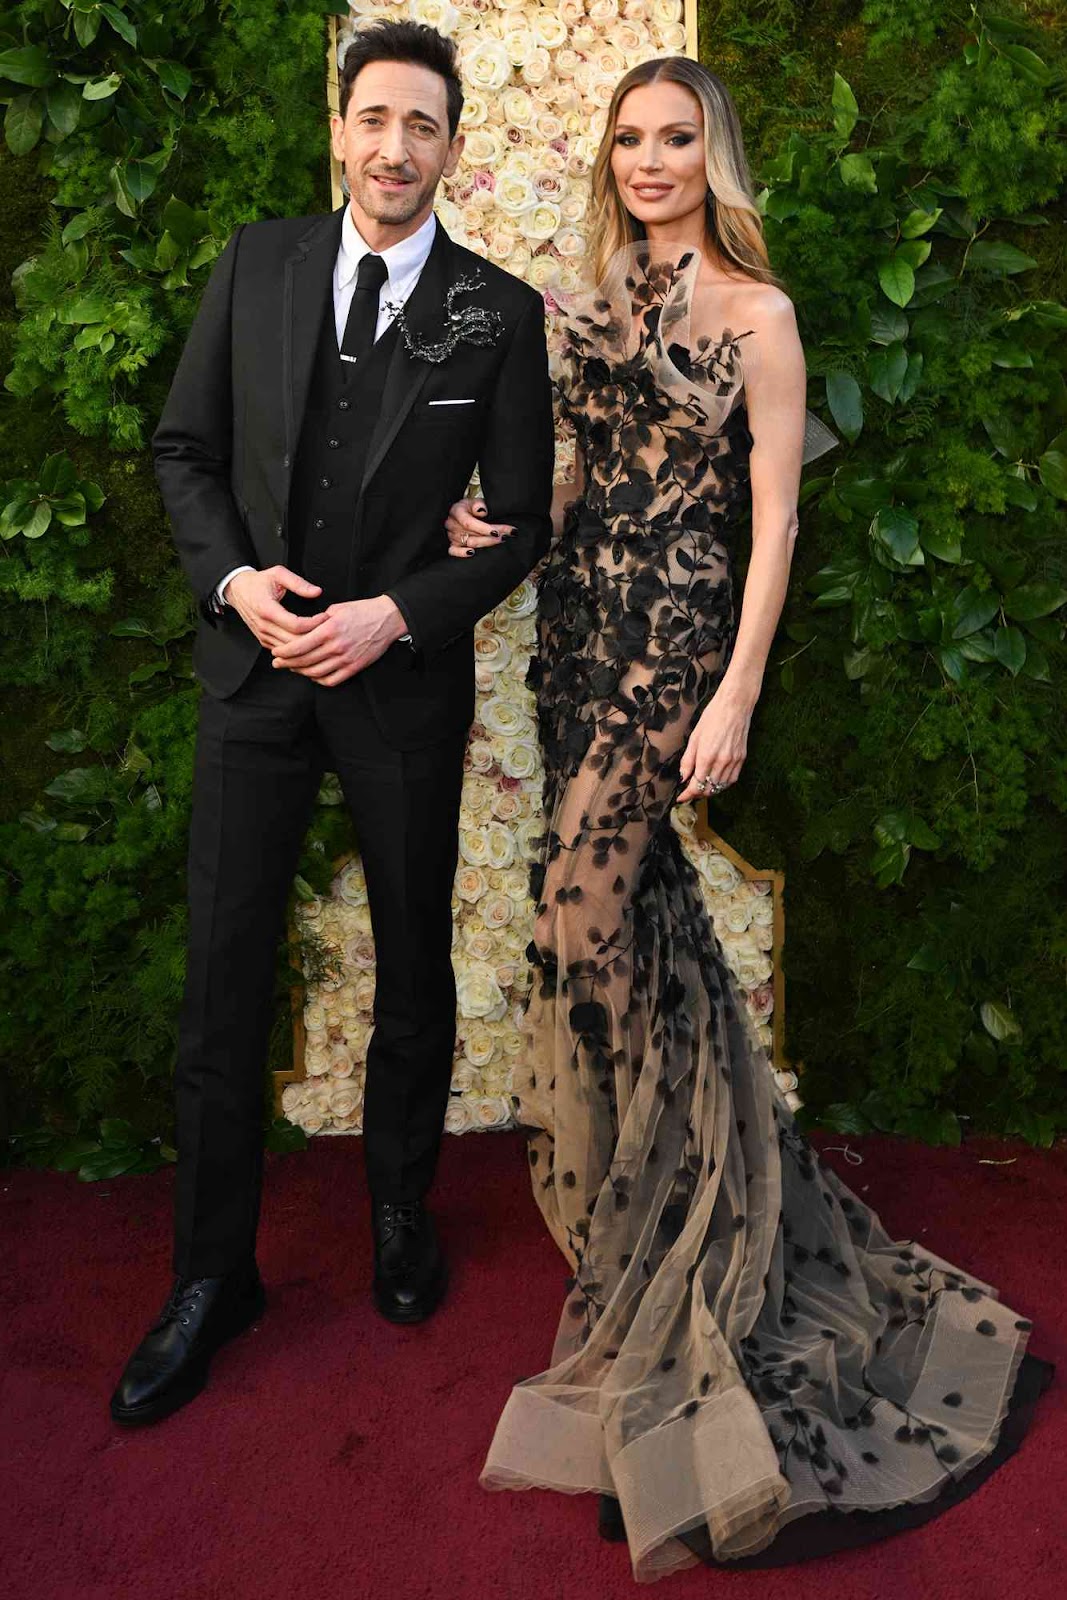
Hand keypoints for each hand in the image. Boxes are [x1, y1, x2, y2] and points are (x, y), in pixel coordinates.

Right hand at [226, 566, 325, 649]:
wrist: (237, 590)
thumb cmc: (257, 582)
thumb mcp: (278, 574)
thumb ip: (298, 583)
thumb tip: (316, 592)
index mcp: (267, 609)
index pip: (296, 625)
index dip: (314, 623)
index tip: (325, 616)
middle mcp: (264, 626)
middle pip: (294, 641)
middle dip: (314, 636)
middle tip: (328, 628)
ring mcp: (263, 635)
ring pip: (289, 650)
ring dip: (306, 645)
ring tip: (321, 636)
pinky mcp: (264, 640)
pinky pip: (283, 651)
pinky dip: (297, 650)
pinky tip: (309, 644)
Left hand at [270, 595, 407, 686]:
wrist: (387, 619)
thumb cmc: (362, 611)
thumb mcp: (337, 609)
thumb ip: (319, 620)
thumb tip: (303, 628)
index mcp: (329, 630)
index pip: (299, 646)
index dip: (284, 651)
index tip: (275, 652)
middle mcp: (336, 646)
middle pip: (304, 661)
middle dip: (287, 663)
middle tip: (277, 663)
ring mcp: (346, 659)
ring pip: (315, 672)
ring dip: (301, 672)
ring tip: (293, 668)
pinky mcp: (354, 667)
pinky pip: (332, 680)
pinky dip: (318, 680)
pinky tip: (313, 675)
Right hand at [444, 497, 514, 557]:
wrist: (463, 511)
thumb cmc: (471, 507)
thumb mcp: (474, 501)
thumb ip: (478, 504)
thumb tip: (482, 510)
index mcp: (457, 512)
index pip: (469, 523)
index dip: (484, 528)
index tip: (497, 532)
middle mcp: (452, 524)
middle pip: (473, 534)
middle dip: (491, 536)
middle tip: (506, 536)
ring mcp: (452, 535)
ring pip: (469, 543)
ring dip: (486, 543)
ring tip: (500, 540)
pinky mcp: (452, 544)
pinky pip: (453, 551)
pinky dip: (462, 553)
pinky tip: (472, 553)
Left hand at [677, 685, 754, 803]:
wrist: (735, 706)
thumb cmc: (712, 717)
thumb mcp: (694, 737)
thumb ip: (688, 760)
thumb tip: (683, 778)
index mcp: (706, 756)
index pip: (696, 785)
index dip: (687, 795)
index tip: (681, 798)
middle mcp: (721, 762)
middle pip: (708, 789)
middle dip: (697, 793)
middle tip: (689, 791)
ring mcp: (733, 761)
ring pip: (720, 787)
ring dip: (710, 790)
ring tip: (701, 786)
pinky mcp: (742, 759)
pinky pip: (732, 779)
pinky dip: (722, 784)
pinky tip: (715, 780)